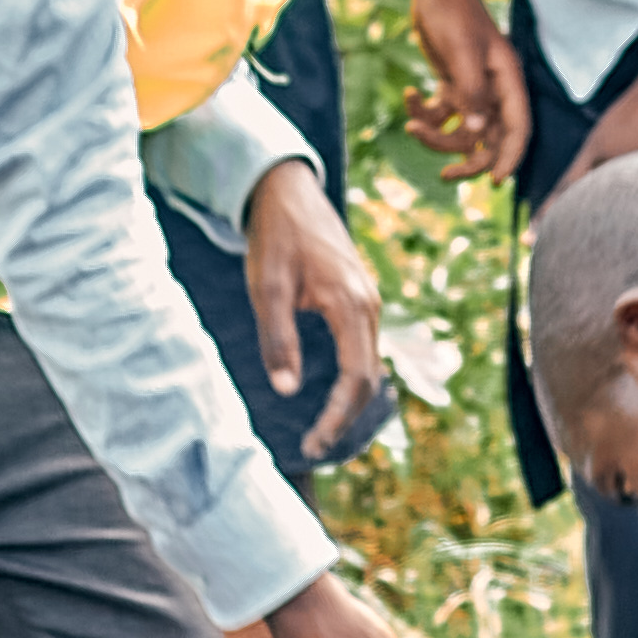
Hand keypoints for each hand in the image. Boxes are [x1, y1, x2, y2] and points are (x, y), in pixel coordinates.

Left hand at [238, 158, 386, 460]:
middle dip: (345, 417)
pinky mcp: (359, 300)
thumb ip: (278, 338)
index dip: (339, 417)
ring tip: (320, 429)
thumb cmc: (276, 237)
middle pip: (369, 378)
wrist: (288, 192)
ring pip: (369, 365)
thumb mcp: (267, 288)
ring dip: (349, 401)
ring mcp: (368, 303)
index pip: (356, 378)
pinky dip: (351, 379)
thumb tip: (286, 390)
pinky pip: (364, 350)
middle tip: (313, 445)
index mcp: (352, 305)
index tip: (314, 442)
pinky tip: (329, 395)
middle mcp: (370, 307)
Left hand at [399, 0, 529, 184]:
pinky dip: (423, 112)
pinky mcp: (451, 85)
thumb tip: (477, 135)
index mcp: (507, 82)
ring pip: (461, 131)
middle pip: (488, 139)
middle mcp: (493, 90)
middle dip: (467, 159)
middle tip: (446, 175)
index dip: (510, 158)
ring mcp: (472, 89)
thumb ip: (471, 94)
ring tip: (412, 127)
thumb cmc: (454, 15)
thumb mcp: (462, 53)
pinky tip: (410, 94)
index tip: (495, 181)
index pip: (517, 129)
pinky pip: (440, 114)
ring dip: (436, 136)